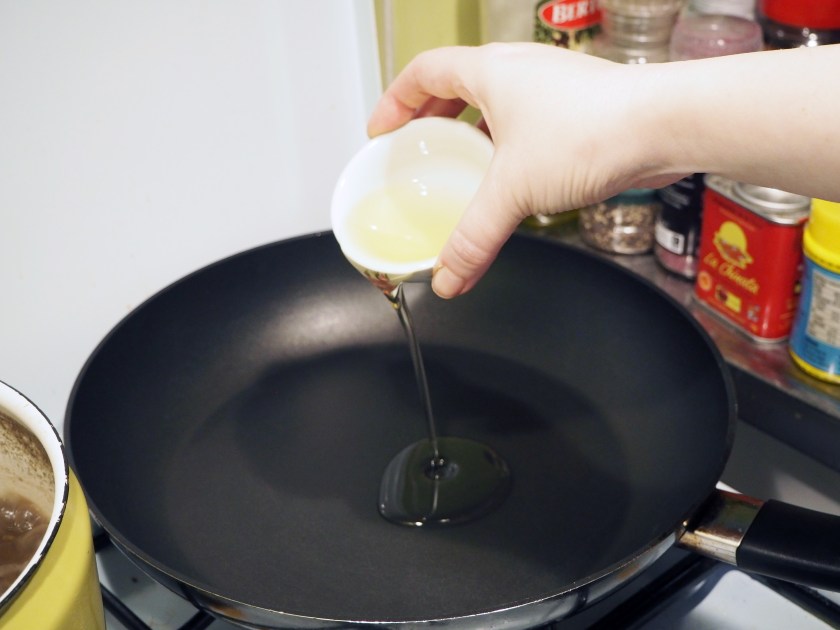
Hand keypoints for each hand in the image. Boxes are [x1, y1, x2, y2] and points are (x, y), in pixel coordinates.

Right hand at [367, 43, 683, 297]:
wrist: (665, 125)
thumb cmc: (594, 129)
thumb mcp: (514, 190)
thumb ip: (473, 238)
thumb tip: (447, 275)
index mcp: (490, 71)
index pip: (423, 71)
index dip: (395, 100)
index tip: (382, 130)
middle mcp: (519, 72)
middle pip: (456, 85)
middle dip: (430, 117)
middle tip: (416, 148)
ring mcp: (550, 90)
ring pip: (495, 106)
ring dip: (472, 133)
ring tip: (460, 168)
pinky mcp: (576, 111)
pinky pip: (526, 125)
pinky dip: (508, 148)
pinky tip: (511, 180)